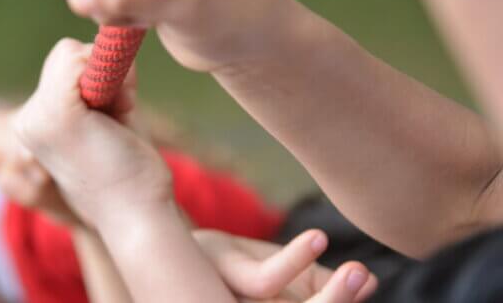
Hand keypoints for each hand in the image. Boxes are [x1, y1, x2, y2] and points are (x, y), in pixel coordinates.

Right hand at [12, 38, 171, 227]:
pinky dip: (110, 76)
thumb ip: (95, 82)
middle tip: (115, 121)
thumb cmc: (130, 168)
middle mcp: (25, 119)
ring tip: (115, 123)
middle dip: (100, 75)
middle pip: (65, 55)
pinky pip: (79, 59)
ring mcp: (35, 119)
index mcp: (34, 121)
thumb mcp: (105, 115)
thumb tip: (107, 40)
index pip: (62, 64)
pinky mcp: (54, 118)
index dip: (96, 78)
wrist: (140, 213)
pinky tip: (118, 115)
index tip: (113, 118)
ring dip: (108, 78)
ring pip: (72, 53)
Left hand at [195, 229, 377, 301]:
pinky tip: (318, 239)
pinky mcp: (217, 289)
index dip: (338, 302)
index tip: (366, 280)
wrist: (157, 233)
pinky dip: (295, 261)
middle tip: (366, 277)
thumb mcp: (270, 268)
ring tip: (360, 272)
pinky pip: (266, 280)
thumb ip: (313, 280)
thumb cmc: (217, 260)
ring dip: (332, 298)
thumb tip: (370, 281)